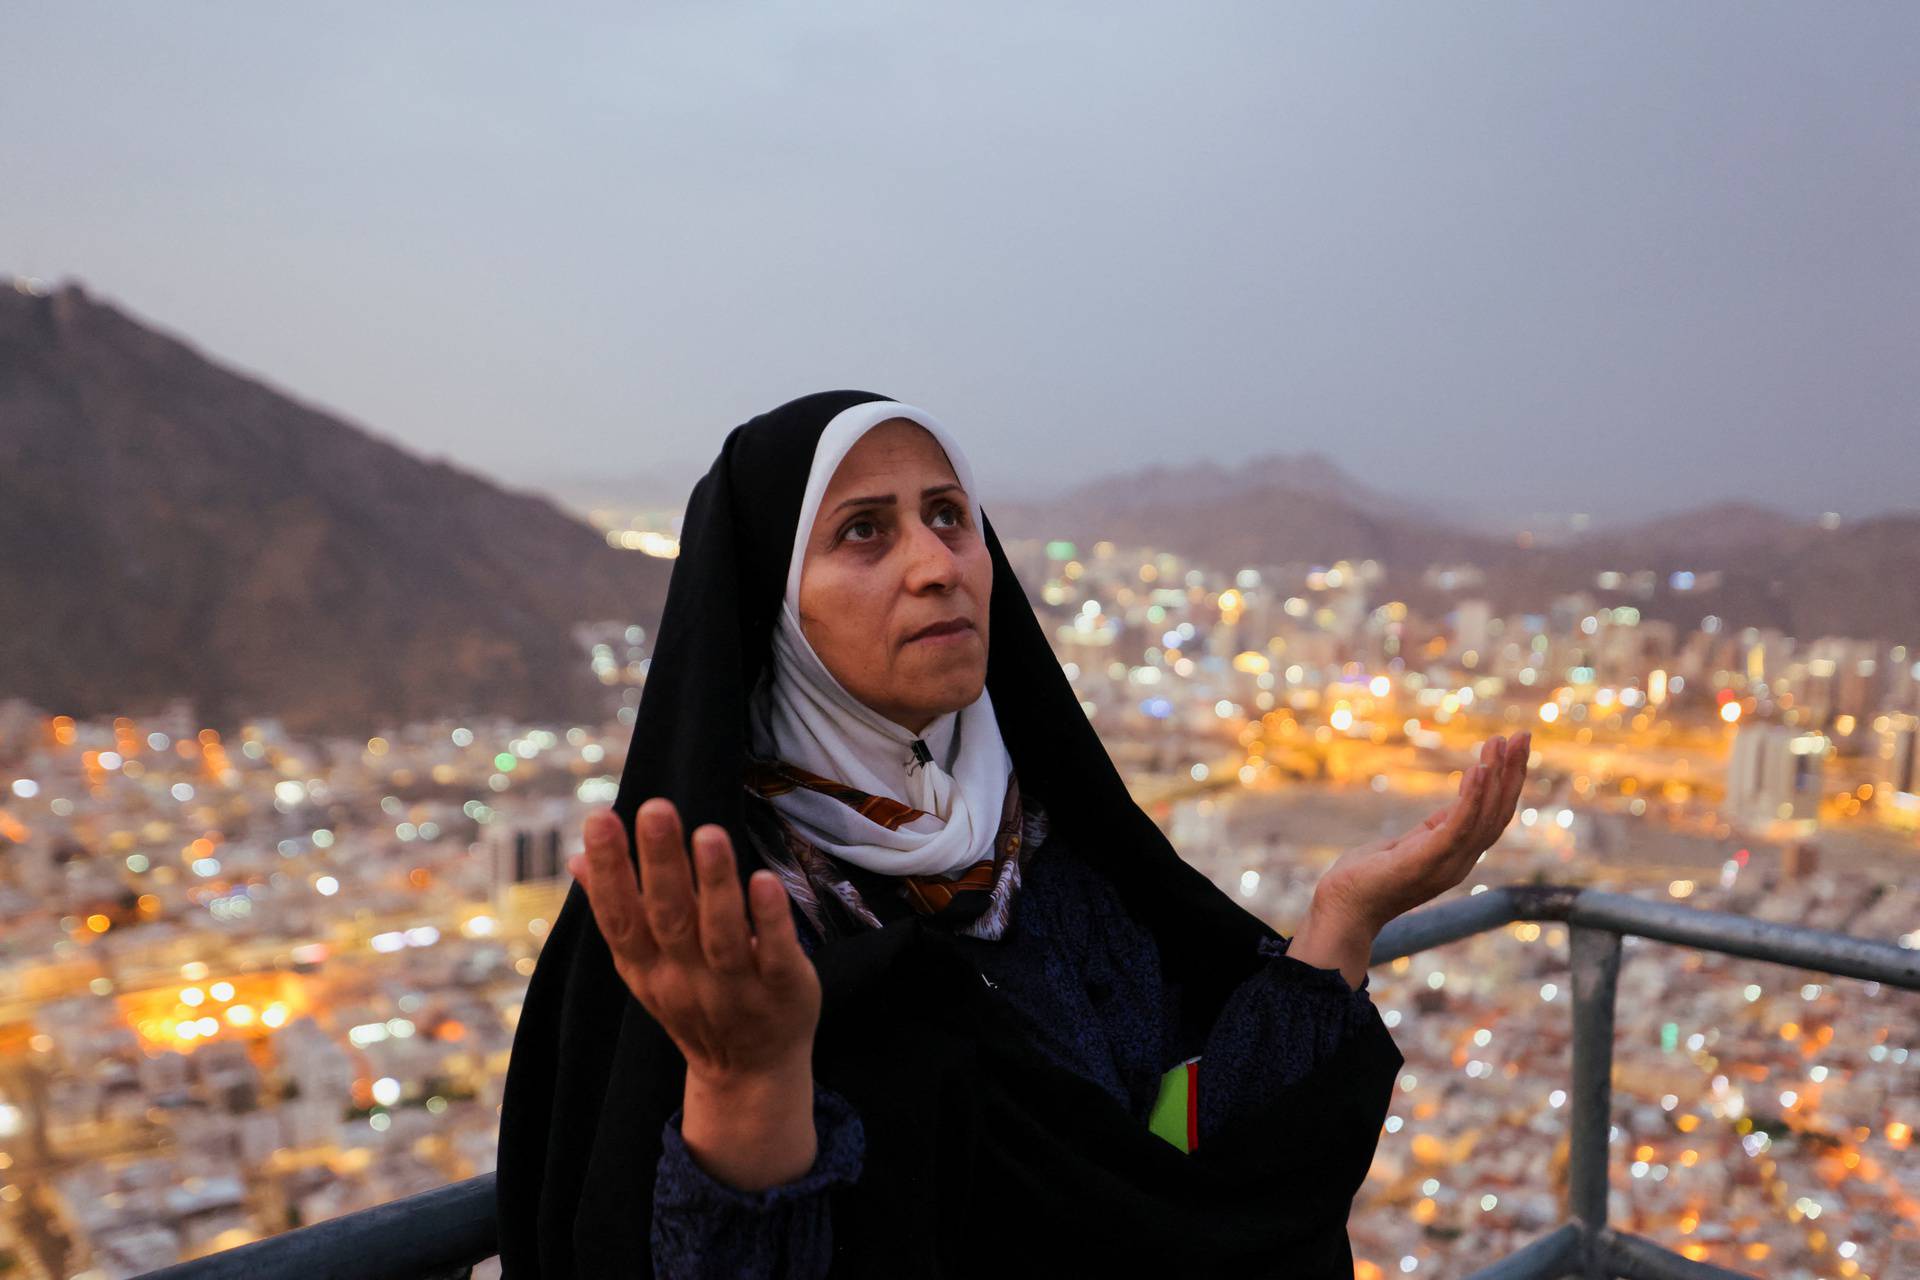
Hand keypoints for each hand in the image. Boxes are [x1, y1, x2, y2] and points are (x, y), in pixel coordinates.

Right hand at [569, 797, 821, 1086]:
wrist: (749, 1075)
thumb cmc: (694, 1000)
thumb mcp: (645, 966)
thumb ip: (619, 909)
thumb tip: (576, 857)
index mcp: (646, 969)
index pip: (621, 917)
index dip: (609, 871)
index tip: (600, 819)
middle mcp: (685, 980)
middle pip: (669, 919)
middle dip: (661, 863)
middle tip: (656, 807)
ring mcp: (734, 989)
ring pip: (721, 936)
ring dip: (715, 884)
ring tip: (709, 833)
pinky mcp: (783, 991)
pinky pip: (775, 955)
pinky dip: (769, 921)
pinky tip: (765, 879)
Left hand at [1313, 732, 1531, 936]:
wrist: (1343, 909)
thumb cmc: (1369, 877)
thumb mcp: (1409, 845)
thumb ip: (1435, 829)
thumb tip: (1454, 808)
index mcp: (1458, 856)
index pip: (1494, 816)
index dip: (1507, 783)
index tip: (1512, 748)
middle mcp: (1460, 861)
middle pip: (1499, 813)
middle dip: (1512, 773)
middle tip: (1522, 735)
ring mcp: (1447, 864)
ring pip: (1484, 816)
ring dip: (1496, 777)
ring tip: (1498, 744)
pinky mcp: (1427, 861)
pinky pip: (1458, 826)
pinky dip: (1472, 798)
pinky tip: (1476, 770)